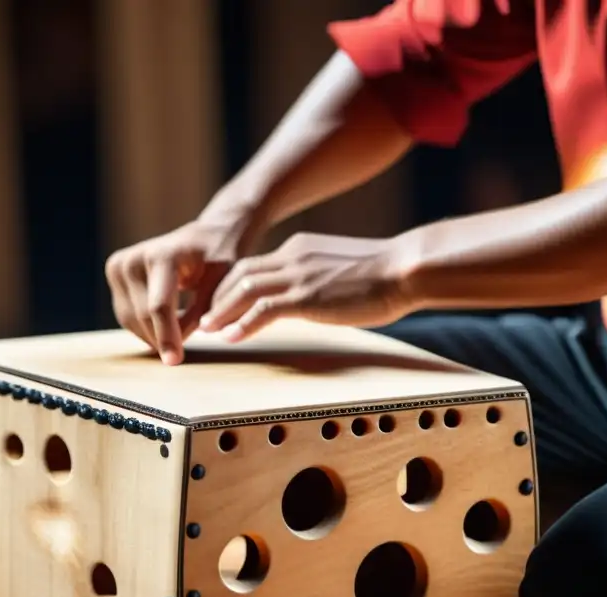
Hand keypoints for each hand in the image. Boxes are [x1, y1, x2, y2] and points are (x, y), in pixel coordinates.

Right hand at [104, 220, 239, 364]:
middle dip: (162, 338)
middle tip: (180, 353)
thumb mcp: (223, 284)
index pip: (159, 306)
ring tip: (176, 338)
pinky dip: (144, 326)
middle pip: (143, 316)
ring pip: (131, 319)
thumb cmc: (220, 260)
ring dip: (153, 335)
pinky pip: (126, 314)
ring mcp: (119, 265)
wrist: (204, 237)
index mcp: (162, 255)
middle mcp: (134, 258)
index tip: (174, 361)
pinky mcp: (114, 273)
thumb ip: (204, 312)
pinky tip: (165, 328)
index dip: (167, 336)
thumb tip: (181, 342)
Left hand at [199, 232, 413, 341]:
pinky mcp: (307, 296)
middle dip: (216, 297)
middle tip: (201, 318)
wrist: (405, 268)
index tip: (218, 304)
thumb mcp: (342, 272)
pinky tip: (232, 338)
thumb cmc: (385, 275)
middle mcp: (293, 257)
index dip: (230, 286)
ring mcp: (299, 276)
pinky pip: (264, 309)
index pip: (254, 265)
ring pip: (244, 289)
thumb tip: (316, 297)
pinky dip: (243, 323)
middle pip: (239, 274)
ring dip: (221, 311)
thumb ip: (320, 280)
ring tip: (206, 330)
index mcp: (300, 249)